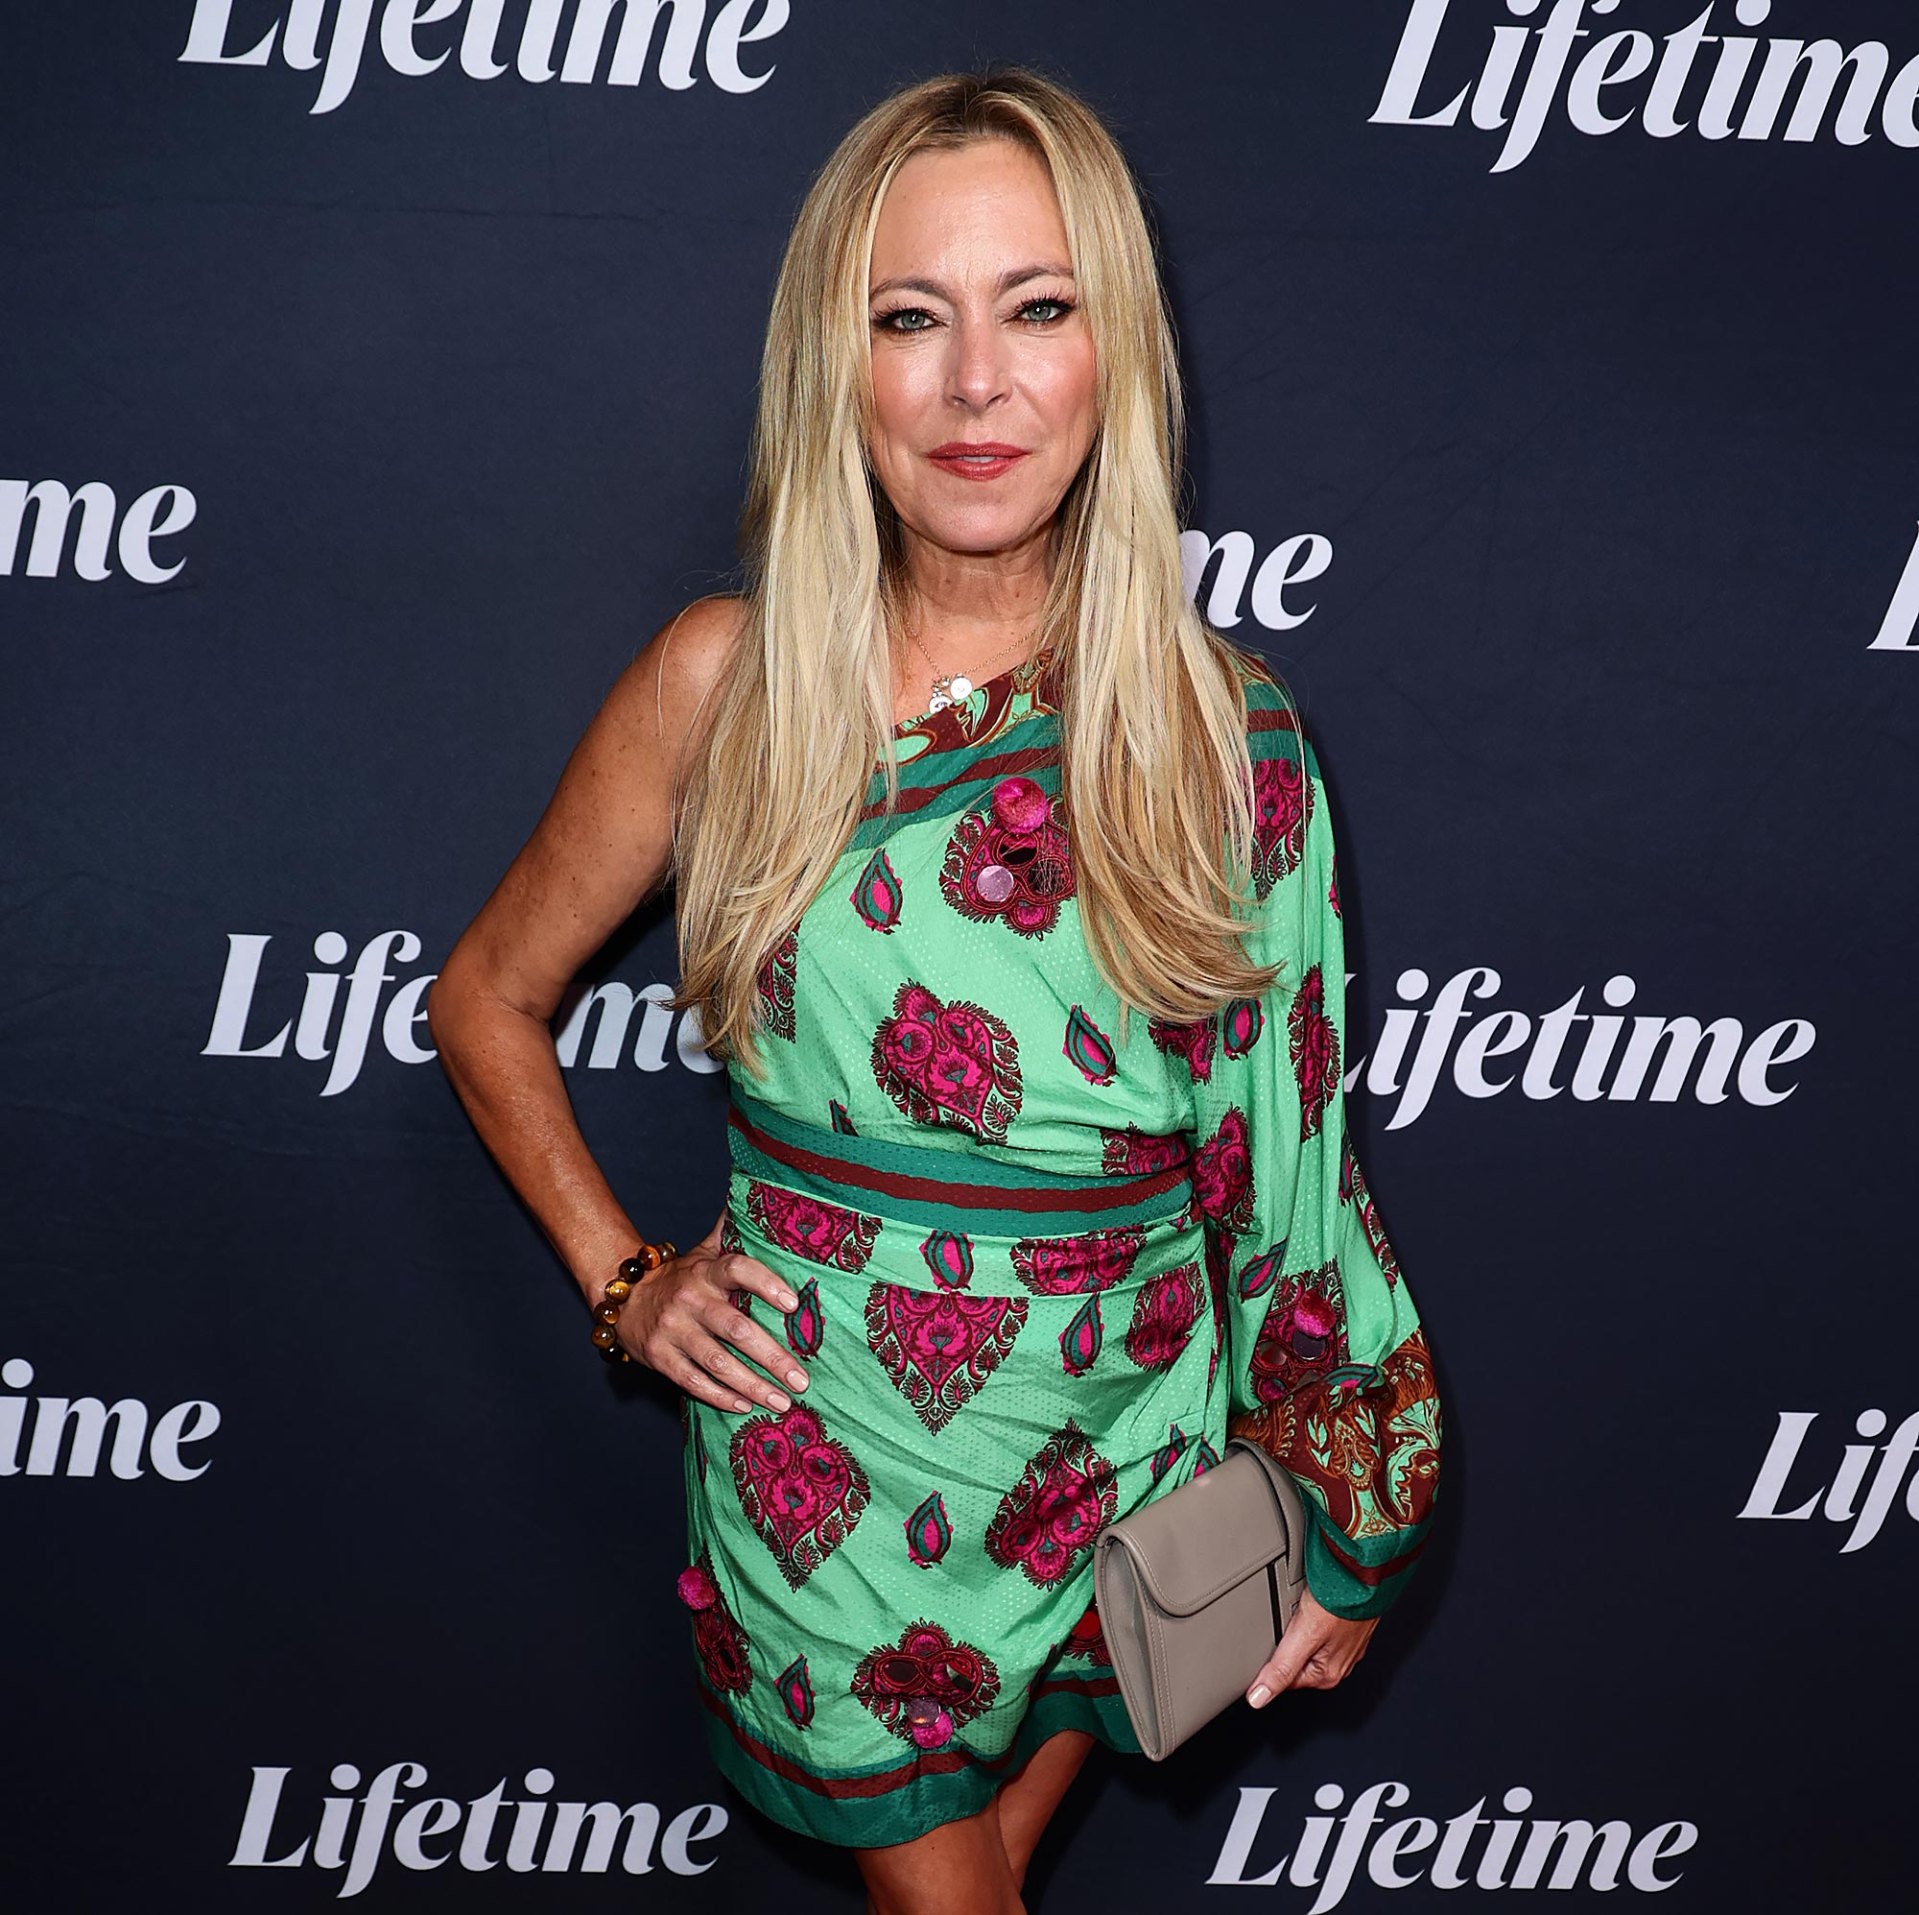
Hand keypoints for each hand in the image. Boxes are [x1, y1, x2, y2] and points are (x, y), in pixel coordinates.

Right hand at [615, 1214, 810, 1414]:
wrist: (622, 1297)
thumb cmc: (679, 1277)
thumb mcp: (703, 1251)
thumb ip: (731, 1231)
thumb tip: (761, 1194)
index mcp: (704, 1271)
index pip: (737, 1269)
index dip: (766, 1284)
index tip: (793, 1304)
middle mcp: (689, 1299)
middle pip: (736, 1329)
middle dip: (772, 1356)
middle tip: (802, 1379)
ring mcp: (672, 1331)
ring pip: (718, 1362)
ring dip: (753, 1385)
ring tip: (783, 1401)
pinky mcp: (660, 1358)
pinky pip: (694, 1382)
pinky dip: (721, 1397)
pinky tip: (747, 1406)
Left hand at [1244, 1587, 1377, 1705]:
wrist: (1365, 1575)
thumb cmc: (1339, 1602)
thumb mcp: (1302, 1637)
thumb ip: (1281, 1669)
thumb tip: (1259, 1698)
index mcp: (1327, 1675)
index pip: (1287, 1680)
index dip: (1272, 1663)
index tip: (1265, 1645)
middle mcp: (1340, 1664)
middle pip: (1297, 1662)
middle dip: (1288, 1644)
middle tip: (1287, 1621)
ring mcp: (1346, 1644)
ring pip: (1310, 1643)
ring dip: (1301, 1629)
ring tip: (1301, 1610)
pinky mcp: (1348, 1625)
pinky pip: (1322, 1627)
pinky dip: (1313, 1617)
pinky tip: (1313, 1604)